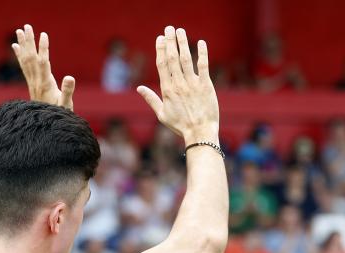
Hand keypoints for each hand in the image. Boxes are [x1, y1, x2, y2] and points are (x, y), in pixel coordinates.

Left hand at [12, 24, 74, 109]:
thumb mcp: (66, 105)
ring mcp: (33, 82)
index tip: (43, 35)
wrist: (44, 126)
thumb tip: (70, 77)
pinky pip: (24, 66)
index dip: (43, 49)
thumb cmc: (59, 116)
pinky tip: (15, 46)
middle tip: (27, 26)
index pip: (43, 62)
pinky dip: (20, 55)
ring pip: (26, 60)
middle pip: (31, 58)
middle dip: (29, 42)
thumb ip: (68, 91)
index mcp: (45, 84)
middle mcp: (36, 81)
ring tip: (19, 31)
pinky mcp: (32, 83)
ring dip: (23, 45)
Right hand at [137, 26, 218, 144]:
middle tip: (169, 28)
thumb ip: (151, 99)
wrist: (199, 132)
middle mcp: (178, 84)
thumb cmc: (180, 125)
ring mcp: (192, 84)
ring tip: (180, 31)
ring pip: (186, 59)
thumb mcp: (161, 114)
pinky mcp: (206, 85)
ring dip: (183, 43)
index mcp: (167, 90)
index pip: (162, 65)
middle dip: (170, 42)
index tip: (160, 38)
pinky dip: (202, 53)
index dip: (160, 49)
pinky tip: (201, 42)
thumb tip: (139, 88)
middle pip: (172, 58)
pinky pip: (203, 66)